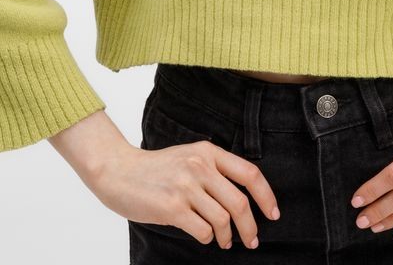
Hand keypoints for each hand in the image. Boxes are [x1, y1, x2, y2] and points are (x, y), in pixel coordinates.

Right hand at [90, 139, 279, 249]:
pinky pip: (203, 231)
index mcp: (207, 151)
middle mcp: (199, 165)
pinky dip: (208, 239)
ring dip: (228, 237)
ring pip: (223, 219)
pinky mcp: (172, 207)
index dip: (266, 196)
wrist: (119, 172)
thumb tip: (243, 197)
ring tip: (225, 242)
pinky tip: (204, 237)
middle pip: (239, 202)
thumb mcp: (188, 156)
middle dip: (251, 227)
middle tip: (253, 240)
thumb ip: (213, 169)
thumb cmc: (156, 169)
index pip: (249, 173)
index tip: (273, 214)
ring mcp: (185, 186)